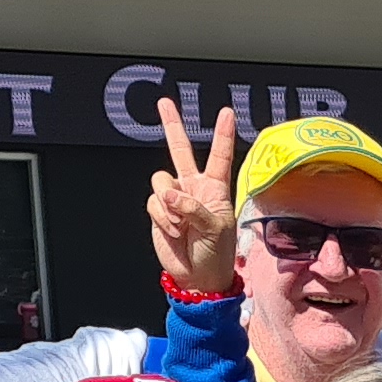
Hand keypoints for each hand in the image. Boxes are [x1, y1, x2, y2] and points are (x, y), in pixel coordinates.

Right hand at [150, 99, 242, 295]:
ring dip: (169, 204)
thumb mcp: (215, 228)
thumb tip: (169, 195)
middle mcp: (193, 188)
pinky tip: (174, 231)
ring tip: (181, 224)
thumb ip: (193, 207)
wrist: (198, 277)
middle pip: (180, 151)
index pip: (219, 156)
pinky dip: (162, 217)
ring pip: (161, 180)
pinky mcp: (158, 211)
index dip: (222, 135)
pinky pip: (154, 202)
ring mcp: (174, 199)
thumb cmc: (216, 253)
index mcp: (215, 189)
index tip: (227, 113)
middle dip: (172, 126)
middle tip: (164, 103)